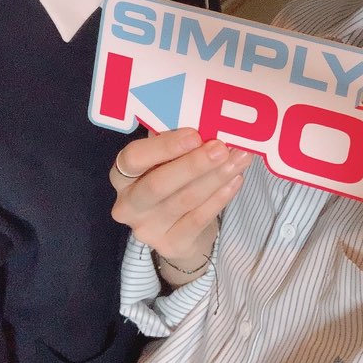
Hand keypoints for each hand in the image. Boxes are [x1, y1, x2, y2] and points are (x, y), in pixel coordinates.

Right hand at [110, 128, 251, 282]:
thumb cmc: (173, 180)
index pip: (132, 159)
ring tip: (239, 159)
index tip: (194, 135)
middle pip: (158, 185)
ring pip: (184, 200)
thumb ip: (177, 141)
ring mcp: (147, 229)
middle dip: (193, 164)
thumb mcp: (167, 159)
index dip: (163, 147)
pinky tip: (236, 180)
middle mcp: (128, 204)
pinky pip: (199, 219)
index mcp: (122, 176)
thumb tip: (206, 118)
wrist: (181, 231)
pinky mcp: (171, 245)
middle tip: (221, 148)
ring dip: (215, 177)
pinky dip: (220, 198)